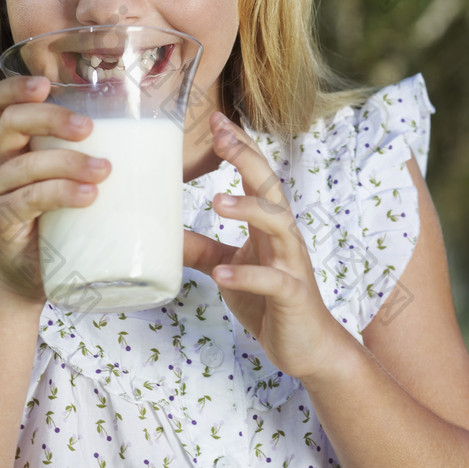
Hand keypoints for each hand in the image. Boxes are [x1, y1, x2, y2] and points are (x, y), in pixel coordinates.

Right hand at [0, 76, 110, 301]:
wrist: (32, 276)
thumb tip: (192, 167)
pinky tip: (87, 196)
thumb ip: (123, 168)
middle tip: (89, 129)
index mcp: (11, 142)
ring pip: (26, 163)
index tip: (47, 83)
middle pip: (12, 122)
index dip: (15, 87)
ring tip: (104, 170)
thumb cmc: (62, 220)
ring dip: (68, 161)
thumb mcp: (81, 183)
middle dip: (52, 118)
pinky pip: (28, 200)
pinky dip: (60, 193)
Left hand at [183, 113, 346, 381]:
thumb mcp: (228, 268)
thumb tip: (162, 234)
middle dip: (247, 159)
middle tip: (220, 136)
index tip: (216, 119)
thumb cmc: (269, 302)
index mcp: (268, 225)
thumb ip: (201, 249)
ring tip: (216, 202)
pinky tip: (223, 274)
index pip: (256, 175)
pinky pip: (273, 280)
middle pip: (270, 186)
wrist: (306, 347)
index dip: (239, 146)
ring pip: (279, 224)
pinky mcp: (293, 295)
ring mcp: (291, 264)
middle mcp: (283, 237)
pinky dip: (247, 275)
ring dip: (249, 209)